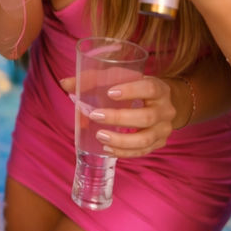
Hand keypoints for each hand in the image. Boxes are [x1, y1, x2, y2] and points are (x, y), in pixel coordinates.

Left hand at [60, 71, 176, 156]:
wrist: (161, 103)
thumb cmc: (136, 88)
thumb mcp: (122, 78)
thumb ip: (94, 79)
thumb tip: (65, 83)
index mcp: (159, 88)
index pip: (150, 88)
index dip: (131, 91)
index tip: (110, 93)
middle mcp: (166, 109)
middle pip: (146, 117)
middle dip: (118, 118)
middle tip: (95, 116)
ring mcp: (164, 129)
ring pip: (144, 139)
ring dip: (120, 140)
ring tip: (99, 136)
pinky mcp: (159, 143)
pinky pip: (142, 152)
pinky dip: (123, 152)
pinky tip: (107, 148)